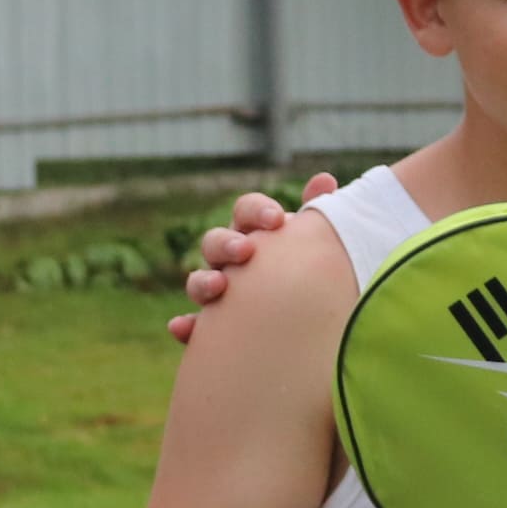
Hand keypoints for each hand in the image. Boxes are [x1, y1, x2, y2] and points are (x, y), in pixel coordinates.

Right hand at [169, 171, 335, 344]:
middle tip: (245, 251)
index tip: (276, 219)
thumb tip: (325, 179)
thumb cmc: (306, 268)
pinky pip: (193, 325)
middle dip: (226, 243)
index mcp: (253, 232)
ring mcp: (218, 289)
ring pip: (198, 280)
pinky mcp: (212, 326)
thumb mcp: (314, 242)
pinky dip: (185, 326)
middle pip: (215, 241)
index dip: (257, 211)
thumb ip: (317, 212)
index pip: (246, 211)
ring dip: (203, 280)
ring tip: (219, 286)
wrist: (307, 316)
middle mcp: (230, 258)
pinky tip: (181, 328)